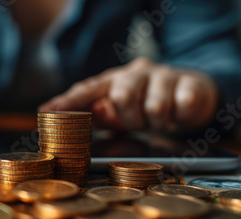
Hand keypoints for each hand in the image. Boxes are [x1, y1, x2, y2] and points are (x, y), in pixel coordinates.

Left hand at [39, 58, 217, 130]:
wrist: (194, 93)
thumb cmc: (149, 104)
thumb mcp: (123, 112)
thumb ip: (101, 116)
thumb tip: (80, 121)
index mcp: (115, 80)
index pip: (87, 89)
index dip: (67, 101)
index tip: (46, 113)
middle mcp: (136, 72)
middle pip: (121, 96)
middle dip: (129, 119)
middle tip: (139, 124)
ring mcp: (164, 75)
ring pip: (154, 107)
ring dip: (157, 123)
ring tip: (160, 120)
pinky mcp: (190, 84)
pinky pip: (182, 106)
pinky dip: (180, 118)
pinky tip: (180, 115)